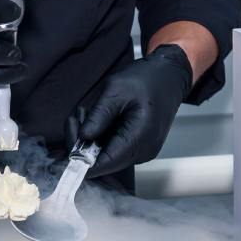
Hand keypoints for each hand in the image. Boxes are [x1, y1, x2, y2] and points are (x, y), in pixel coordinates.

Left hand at [72, 45, 191, 177]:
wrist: (170, 76)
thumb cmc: (147, 79)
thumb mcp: (116, 90)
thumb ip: (99, 116)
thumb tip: (82, 138)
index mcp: (139, 139)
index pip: (104, 164)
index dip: (81, 158)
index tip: (70, 135)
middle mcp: (142, 152)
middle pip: (103, 162)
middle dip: (83, 144)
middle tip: (76, 118)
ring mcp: (142, 152)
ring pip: (107, 155)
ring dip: (91, 139)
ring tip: (86, 113)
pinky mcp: (139, 147)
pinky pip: (114, 149)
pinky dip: (102, 137)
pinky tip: (99, 118)